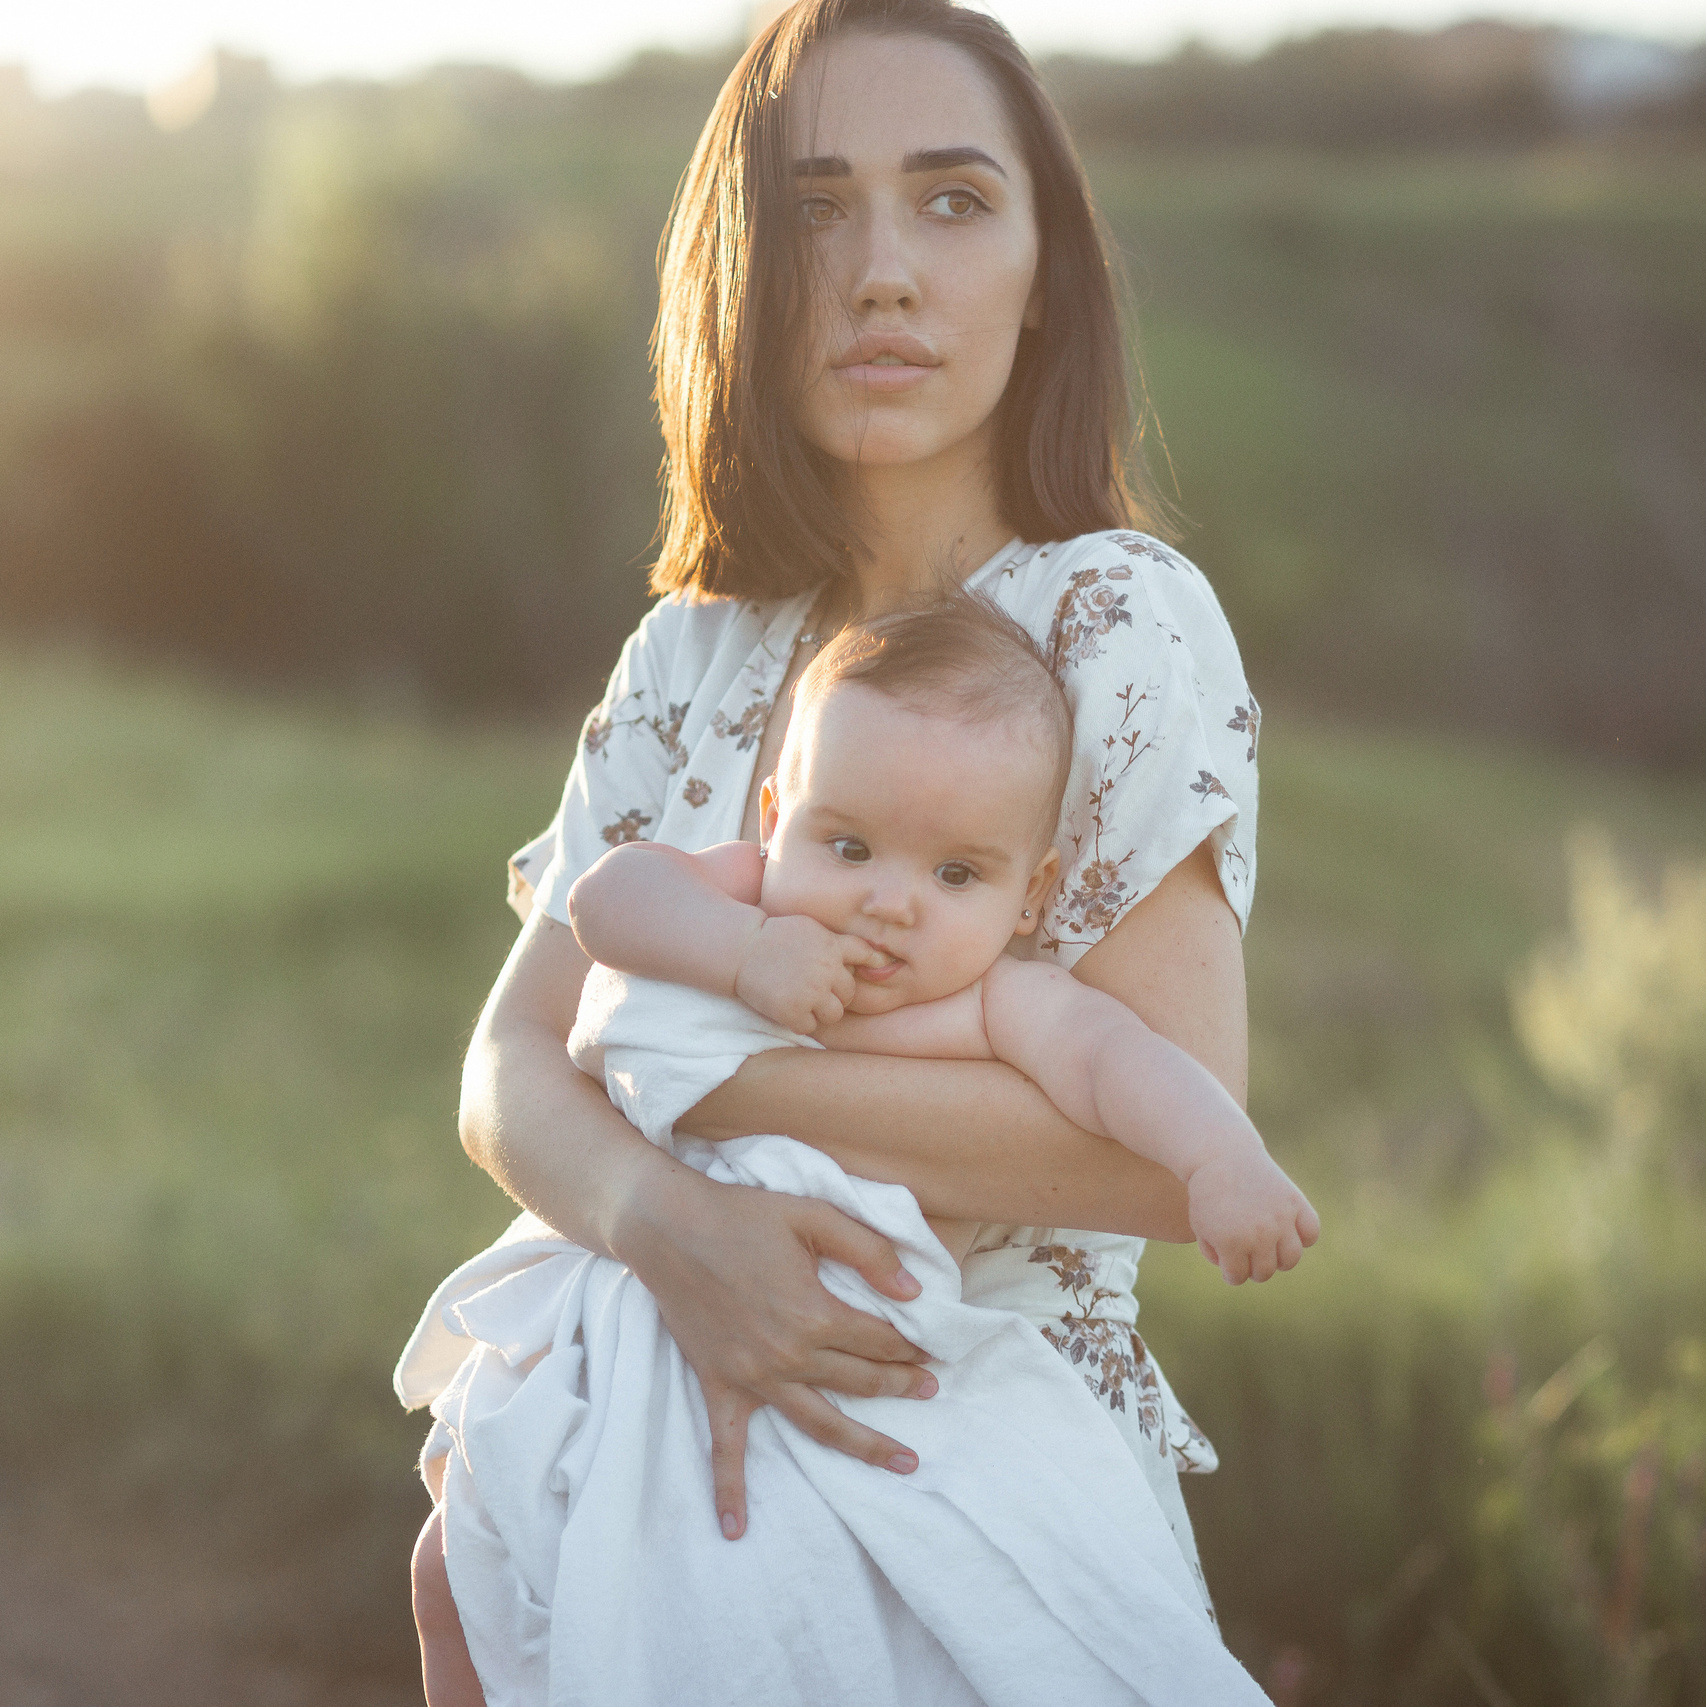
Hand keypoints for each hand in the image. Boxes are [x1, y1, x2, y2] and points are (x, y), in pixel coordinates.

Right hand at [617, 1165, 937, 1540]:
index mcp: (815, 1313)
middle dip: (902, 1387)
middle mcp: (789, 1355)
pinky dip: (729, 1489)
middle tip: (930, 1390)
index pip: (880, 1339)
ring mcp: (753, 1377)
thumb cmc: (744, 1214)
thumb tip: (913, 1294)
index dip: (911, 1345)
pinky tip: (735, 1529)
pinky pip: (725, 1447)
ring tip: (903, 1462)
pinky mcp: (719, 1384)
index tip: (932, 1349)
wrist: (668, 1227)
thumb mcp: (814, 1215)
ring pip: (821, 1424)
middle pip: (860, 1382)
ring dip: (865, 1446)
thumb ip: (869, 1250)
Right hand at [734, 914, 878, 1032]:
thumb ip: (836, 942)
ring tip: (805, 1002)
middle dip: (836, 994)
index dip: (867, 962)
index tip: (861, 969)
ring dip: (822, 1011)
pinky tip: (789, 1009)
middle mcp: (826, 970)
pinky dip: (801, 1022)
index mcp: (831, 946)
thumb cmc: (774, 936)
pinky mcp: (792, 1011)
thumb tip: (869, 957)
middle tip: (815, 990)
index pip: (865, 955)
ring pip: (834, 1014)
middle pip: (849, 993)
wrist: (741, 949)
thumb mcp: (809, 927)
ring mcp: (810, 992)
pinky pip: (810, 1027)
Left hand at [1187, 1149, 1319, 1284]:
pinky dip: (1303, 1237)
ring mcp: (1280, 1218)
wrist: (1221, 1155)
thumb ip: (1216, 1255)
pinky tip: (1288, 1231)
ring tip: (1269, 1250)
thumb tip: (1239, 1273)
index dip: (1230, 1272)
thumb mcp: (1200, 1226)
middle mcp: (1260, 1234)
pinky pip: (1311, 1233)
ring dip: (1279, 1259)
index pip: (1237, 1277)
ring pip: (1291, 1259)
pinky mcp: (1295, 1202)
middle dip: (1253, 1268)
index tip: (1228, 1263)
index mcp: (1231, 1242)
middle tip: (1248, 1257)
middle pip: (1264, 1272)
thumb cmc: (1208, 1192)